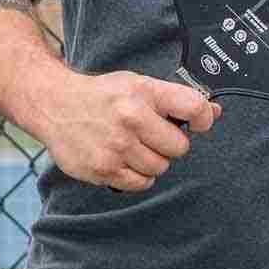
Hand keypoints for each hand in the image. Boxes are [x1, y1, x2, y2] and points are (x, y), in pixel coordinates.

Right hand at [31, 70, 219, 193]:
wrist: (54, 104)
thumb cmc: (103, 96)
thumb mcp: (139, 85)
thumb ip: (177, 99)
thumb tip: (214, 112)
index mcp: (144, 92)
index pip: (194, 107)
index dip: (203, 118)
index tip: (198, 122)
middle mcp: (130, 119)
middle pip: (179, 148)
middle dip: (170, 143)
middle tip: (152, 135)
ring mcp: (116, 146)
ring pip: (160, 168)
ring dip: (152, 161)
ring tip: (134, 146)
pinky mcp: (102, 169)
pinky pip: (140, 183)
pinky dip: (136, 175)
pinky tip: (123, 158)